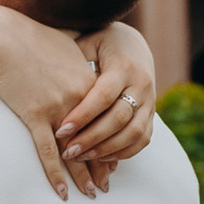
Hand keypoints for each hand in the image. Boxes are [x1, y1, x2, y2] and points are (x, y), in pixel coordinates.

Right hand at [0, 4, 103, 196]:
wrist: (2, 37)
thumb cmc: (30, 37)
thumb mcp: (65, 46)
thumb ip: (80, 61)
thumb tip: (84, 63)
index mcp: (90, 83)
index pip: (108, 121)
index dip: (112, 143)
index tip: (113, 160)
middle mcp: (80, 99)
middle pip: (98, 139)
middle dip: (102, 166)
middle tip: (106, 185)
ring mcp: (59, 109)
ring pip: (77, 151)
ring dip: (84, 176)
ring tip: (92, 193)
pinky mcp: (35, 116)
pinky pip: (48, 152)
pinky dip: (56, 174)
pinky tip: (62, 192)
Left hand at [55, 19, 160, 190]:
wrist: (132, 44)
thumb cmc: (99, 44)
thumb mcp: (87, 45)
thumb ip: (74, 65)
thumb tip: (51, 88)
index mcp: (124, 66)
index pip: (103, 96)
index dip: (82, 116)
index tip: (60, 130)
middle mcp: (141, 84)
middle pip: (119, 118)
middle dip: (92, 138)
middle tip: (68, 151)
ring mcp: (150, 101)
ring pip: (134, 133)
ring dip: (107, 150)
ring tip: (82, 158)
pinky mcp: (152, 114)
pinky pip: (143, 139)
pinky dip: (124, 152)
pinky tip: (102, 159)